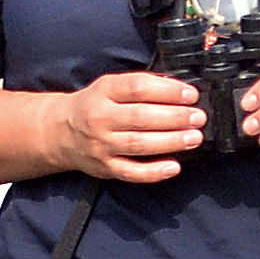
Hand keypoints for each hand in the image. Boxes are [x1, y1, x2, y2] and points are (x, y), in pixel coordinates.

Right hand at [52, 73, 201, 183]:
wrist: (60, 131)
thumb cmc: (95, 105)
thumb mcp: (110, 86)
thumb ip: (139, 86)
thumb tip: (179, 91)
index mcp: (103, 92)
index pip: (138, 88)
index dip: (168, 91)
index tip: (191, 95)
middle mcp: (99, 118)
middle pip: (141, 117)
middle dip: (175, 117)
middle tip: (198, 118)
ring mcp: (101, 145)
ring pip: (139, 144)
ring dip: (171, 141)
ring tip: (194, 138)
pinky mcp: (104, 167)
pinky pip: (131, 172)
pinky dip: (154, 171)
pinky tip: (173, 167)